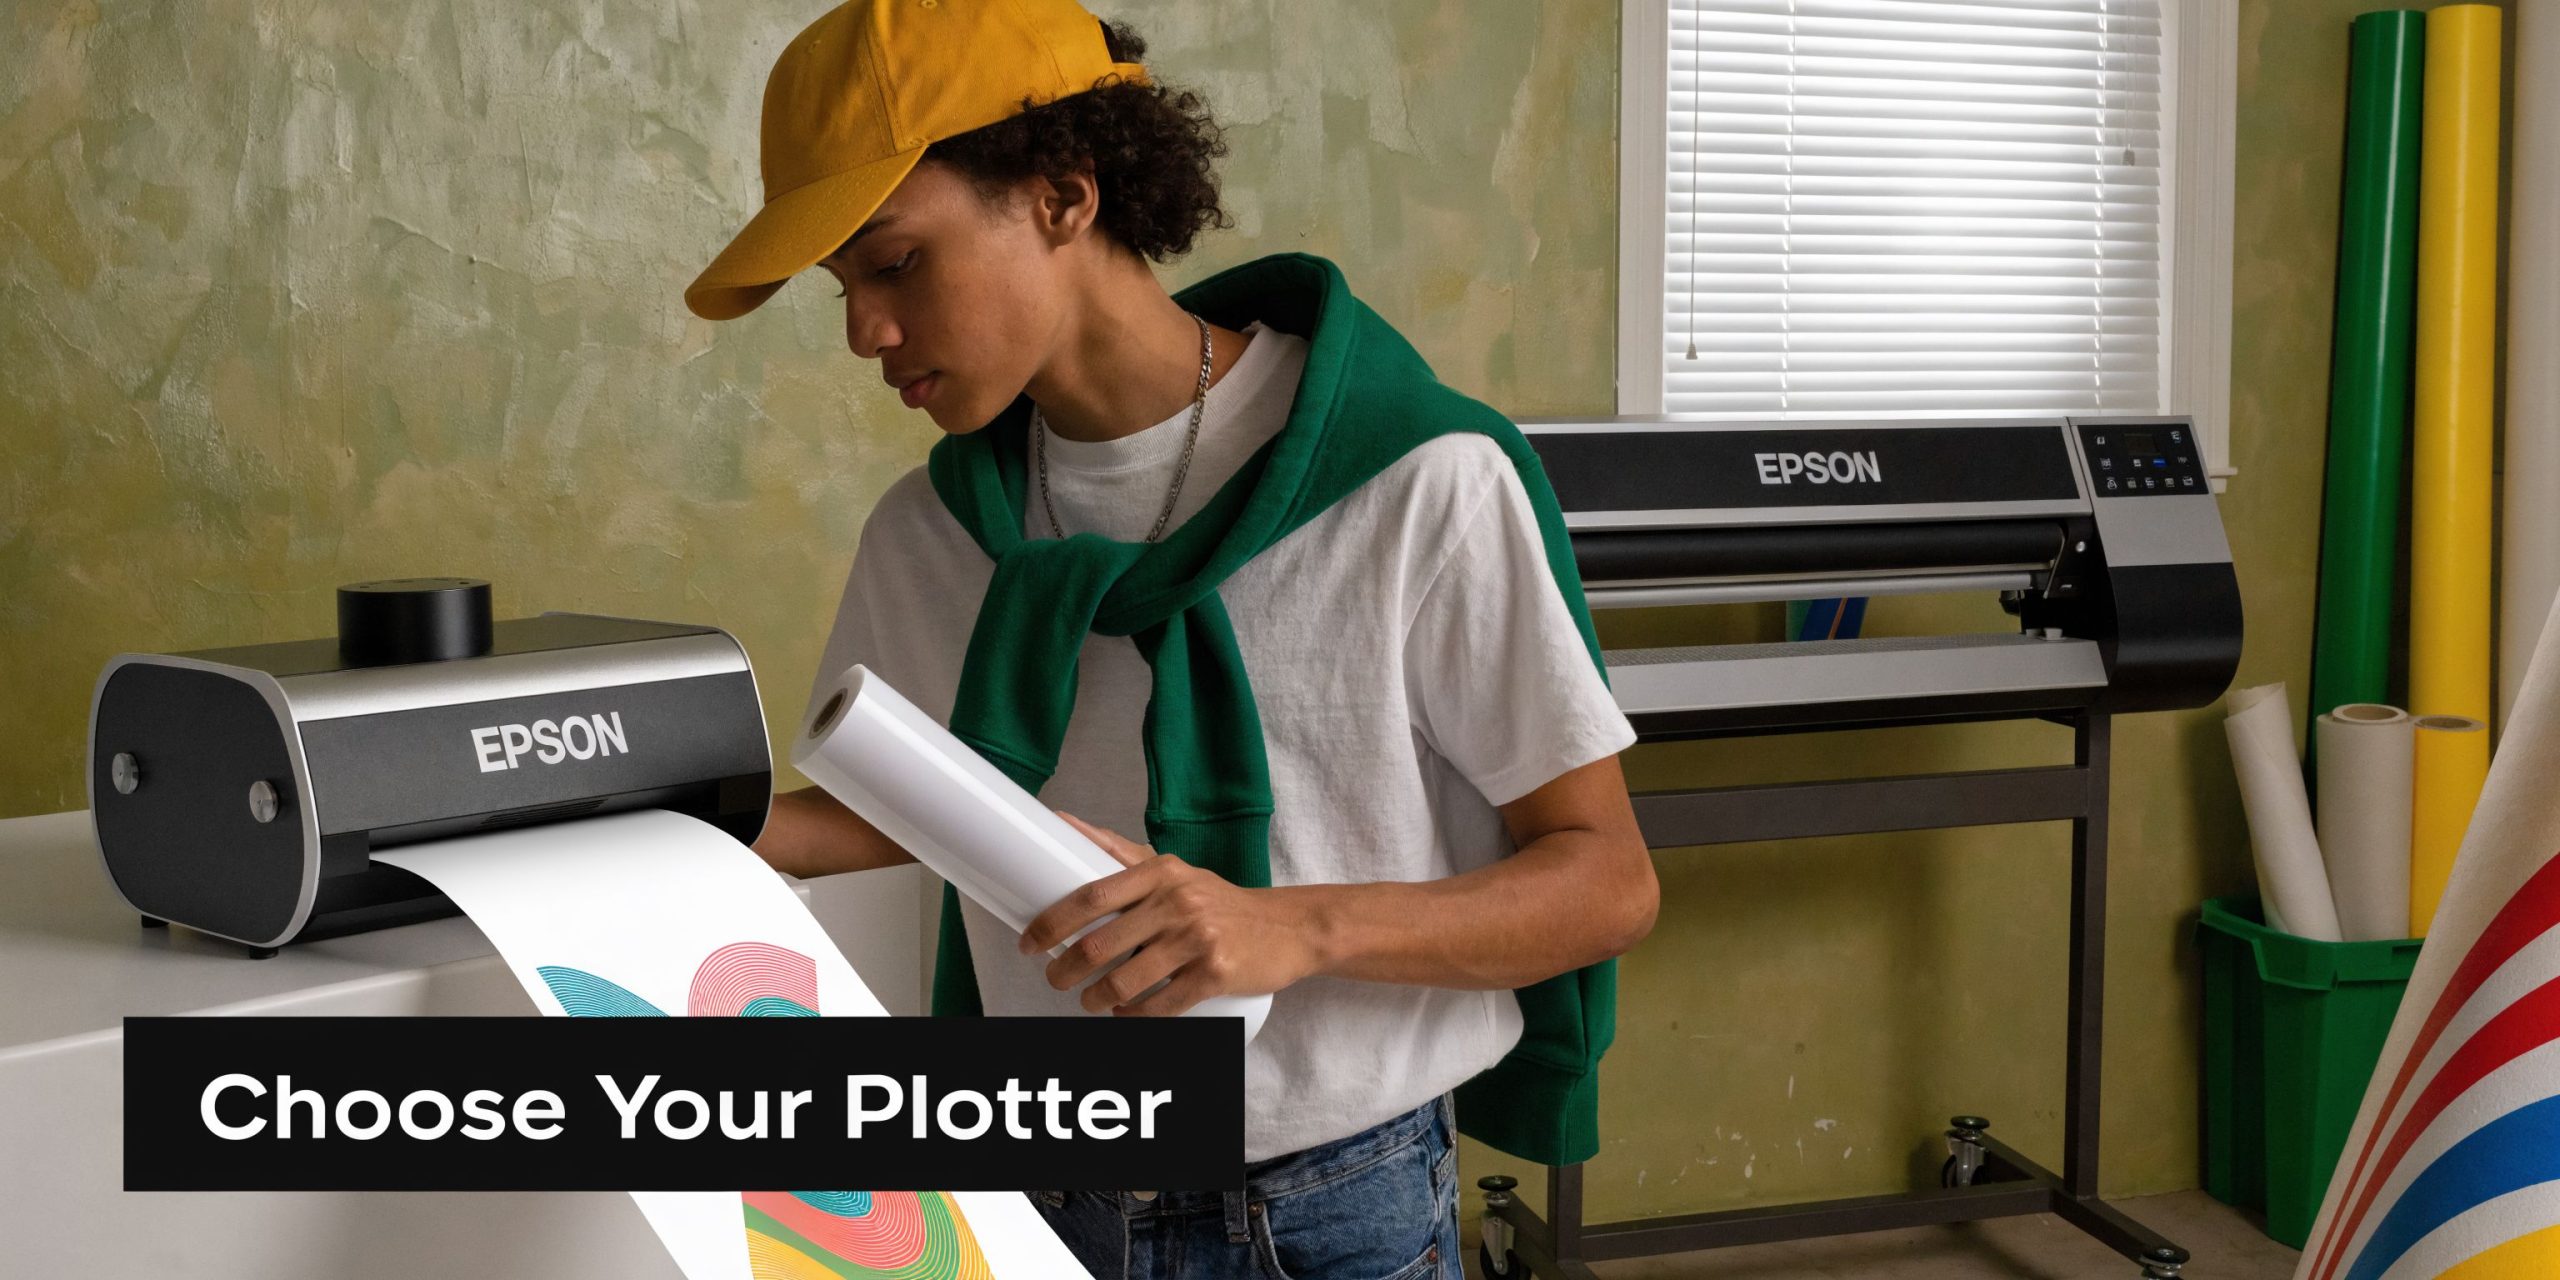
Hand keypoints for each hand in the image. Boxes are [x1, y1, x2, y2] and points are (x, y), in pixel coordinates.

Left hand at [1019, 812, 1320, 1015]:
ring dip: (1095, 1000)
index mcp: (1161, 872)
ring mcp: (1198, 939)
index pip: (1091, 896)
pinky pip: (1160, 1007)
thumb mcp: (1173, 870)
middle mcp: (1178, 901)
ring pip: (1125, 983)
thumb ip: (1120, 852)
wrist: (1288, 928)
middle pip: (1100, 946)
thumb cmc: (1219, 902)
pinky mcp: (1217, 975)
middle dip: (1064, 971)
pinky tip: (1125, 1015)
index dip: (1051, 923)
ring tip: (1089, 1001)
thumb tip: (1063, 820)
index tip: (1028, 941)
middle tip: (1055, 979)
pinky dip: (1134, 1017)